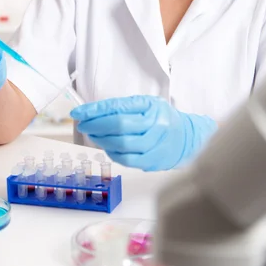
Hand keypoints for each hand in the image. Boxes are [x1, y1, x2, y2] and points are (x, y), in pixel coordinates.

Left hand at [71, 95, 216, 170]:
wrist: (186, 138)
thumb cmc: (161, 118)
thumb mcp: (145, 104)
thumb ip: (122, 106)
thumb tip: (92, 112)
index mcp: (152, 107)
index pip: (119, 108)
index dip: (95, 111)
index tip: (79, 112)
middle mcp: (156, 126)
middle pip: (119, 126)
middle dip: (96, 125)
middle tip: (83, 123)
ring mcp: (155, 145)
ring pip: (121, 145)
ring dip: (102, 140)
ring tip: (93, 134)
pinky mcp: (153, 162)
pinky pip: (126, 160)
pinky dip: (112, 153)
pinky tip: (107, 147)